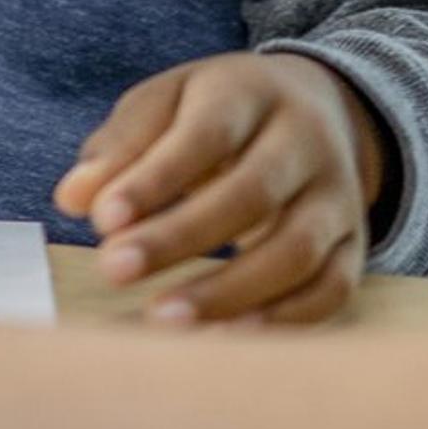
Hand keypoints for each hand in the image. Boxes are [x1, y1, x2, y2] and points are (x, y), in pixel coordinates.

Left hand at [55, 50, 387, 326]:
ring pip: (296, 249)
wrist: (318, 108)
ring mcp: (337, 195)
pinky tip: (224, 337)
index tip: (103, 221)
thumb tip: (73, 199)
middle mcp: (305, 141)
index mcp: (250, 92)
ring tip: (162, 319)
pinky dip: (281, 319)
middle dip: (180, 237)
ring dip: (228, 291)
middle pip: (252, 193)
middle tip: (114, 271)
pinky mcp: (354, 244)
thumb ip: (120, 148)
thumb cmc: (216, 113)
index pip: (205, 135)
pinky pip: (330, 289)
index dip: (155, 179)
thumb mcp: (165, 105)